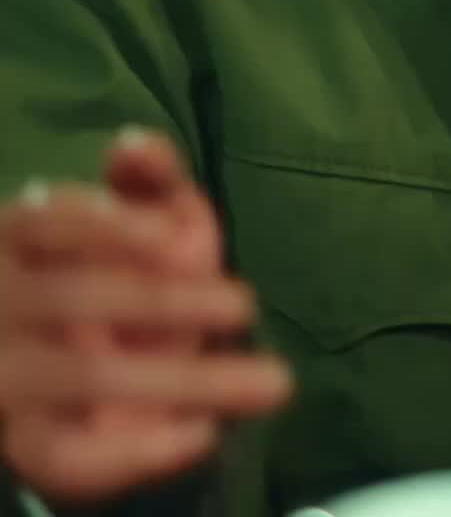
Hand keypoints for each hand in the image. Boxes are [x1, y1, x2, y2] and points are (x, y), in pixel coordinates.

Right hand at [0, 130, 292, 503]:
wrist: (89, 370)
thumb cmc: (123, 265)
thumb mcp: (142, 214)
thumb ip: (146, 177)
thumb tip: (134, 145)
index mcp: (22, 238)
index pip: (48, 222)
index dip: (110, 225)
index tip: (176, 236)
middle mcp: (7, 304)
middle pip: (76, 298)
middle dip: (166, 302)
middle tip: (243, 305)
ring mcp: (13, 378)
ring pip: (87, 378)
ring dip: (183, 379)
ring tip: (271, 380)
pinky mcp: (31, 443)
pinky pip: (68, 457)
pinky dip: (134, 453)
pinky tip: (205, 433)